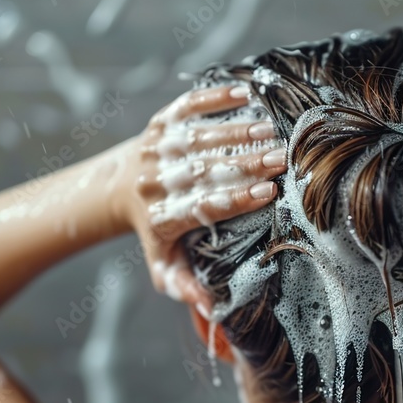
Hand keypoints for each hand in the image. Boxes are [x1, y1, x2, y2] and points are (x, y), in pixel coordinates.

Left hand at [122, 85, 286, 313]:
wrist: (120, 187)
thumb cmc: (154, 230)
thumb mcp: (164, 263)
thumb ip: (184, 285)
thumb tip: (209, 309)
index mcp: (162, 215)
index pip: (203, 206)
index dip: (237, 199)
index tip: (270, 193)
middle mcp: (157, 179)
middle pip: (206, 170)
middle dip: (246, 164)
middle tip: (282, 158)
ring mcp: (157, 147)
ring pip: (200, 137)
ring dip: (237, 132)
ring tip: (270, 130)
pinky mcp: (160, 122)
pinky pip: (188, 106)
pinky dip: (215, 97)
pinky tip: (245, 93)